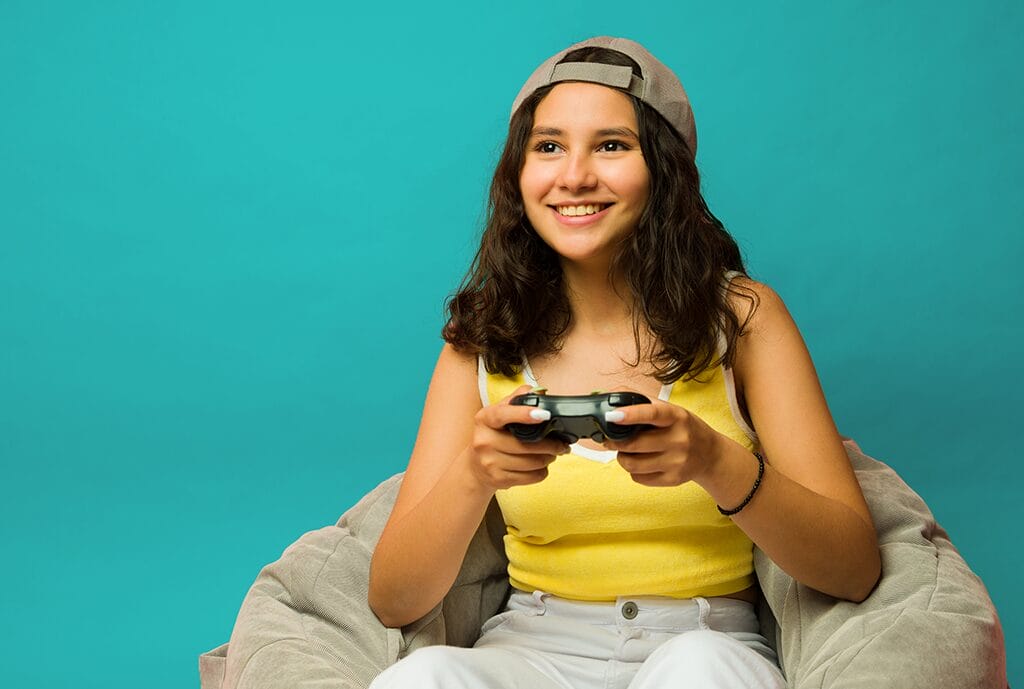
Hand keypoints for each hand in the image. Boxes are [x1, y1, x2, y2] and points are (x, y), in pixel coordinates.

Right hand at [462, 384, 568, 491]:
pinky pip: (531, 477)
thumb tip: (536, 391)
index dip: (523, 414)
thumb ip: (516, 400)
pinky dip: (542, 472)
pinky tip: (541, 466)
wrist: (475, 466)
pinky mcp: (498, 479)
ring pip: (532, 462)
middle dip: (551, 445)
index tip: (544, 414)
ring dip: (549, 459)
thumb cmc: (492, 436)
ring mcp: (489, 462)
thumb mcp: (498, 414)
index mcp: (484, 419)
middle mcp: (483, 440)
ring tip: (552, 454)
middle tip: (562, 444)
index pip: (502, 414)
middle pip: (525, 444)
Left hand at [603, 397, 723, 486]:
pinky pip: (639, 478)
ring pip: (633, 464)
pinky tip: (641, 463)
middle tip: (609, 439)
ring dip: (622, 458)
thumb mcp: (671, 410)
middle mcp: (679, 440)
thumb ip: (643, 401)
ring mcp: (677, 462)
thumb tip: (611, 394)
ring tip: (625, 452)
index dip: (630, 414)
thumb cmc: (685, 428)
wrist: (711, 455)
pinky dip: (633, 471)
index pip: (652, 414)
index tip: (612, 415)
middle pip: (634, 444)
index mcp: (677, 417)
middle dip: (614, 442)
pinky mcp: (673, 480)